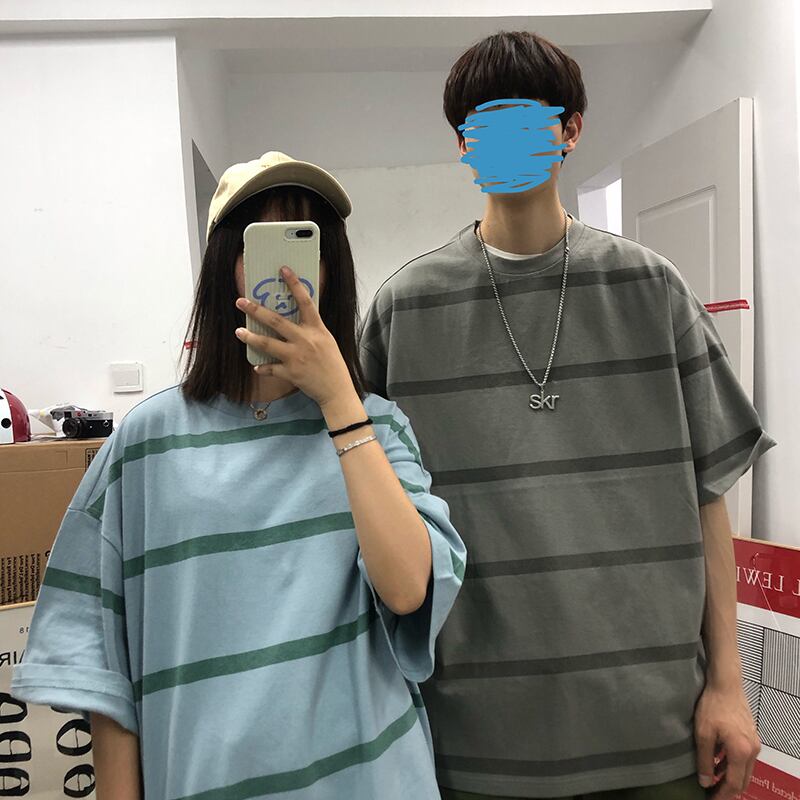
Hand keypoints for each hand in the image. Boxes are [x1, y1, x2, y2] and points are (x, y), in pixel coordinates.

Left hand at [234, 266, 355, 407]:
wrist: (337, 390)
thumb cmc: (333, 364)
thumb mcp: (326, 340)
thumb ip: (311, 329)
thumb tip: (293, 319)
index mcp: (317, 329)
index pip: (306, 301)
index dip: (294, 284)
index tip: (283, 270)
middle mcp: (305, 340)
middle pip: (276, 321)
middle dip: (256, 310)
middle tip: (241, 301)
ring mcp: (296, 357)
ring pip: (267, 344)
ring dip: (250, 337)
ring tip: (239, 331)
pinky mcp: (290, 373)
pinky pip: (270, 369)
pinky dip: (262, 368)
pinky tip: (256, 367)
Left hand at [694, 682, 759, 797]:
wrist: (725, 684)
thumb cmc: (712, 706)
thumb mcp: (703, 733)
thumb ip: (704, 759)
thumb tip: (705, 782)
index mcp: (741, 752)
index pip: (734, 783)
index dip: (723, 795)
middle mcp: (752, 750)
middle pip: (743, 780)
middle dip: (728, 790)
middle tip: (713, 794)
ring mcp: (754, 743)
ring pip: (744, 769)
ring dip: (730, 777)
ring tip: (713, 781)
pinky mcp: (751, 736)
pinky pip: (744, 758)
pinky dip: (733, 765)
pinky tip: (718, 762)